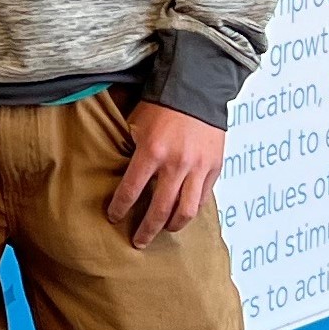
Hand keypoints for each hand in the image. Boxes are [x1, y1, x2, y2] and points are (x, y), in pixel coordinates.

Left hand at [107, 102, 224, 248]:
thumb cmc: (163, 104)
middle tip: (138, 241)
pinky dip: (191, 210)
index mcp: (151, 152)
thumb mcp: (137, 124)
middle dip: (146, 230)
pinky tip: (182, 213)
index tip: (114, 217)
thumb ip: (131, 150)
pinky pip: (203, 198)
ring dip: (172, 226)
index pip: (130, 191)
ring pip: (185, 211)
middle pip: (159, 210)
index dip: (120, 209)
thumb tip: (118, 172)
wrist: (197, 88)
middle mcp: (175, 164)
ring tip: (163, 230)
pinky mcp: (214, 167)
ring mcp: (197, 168)